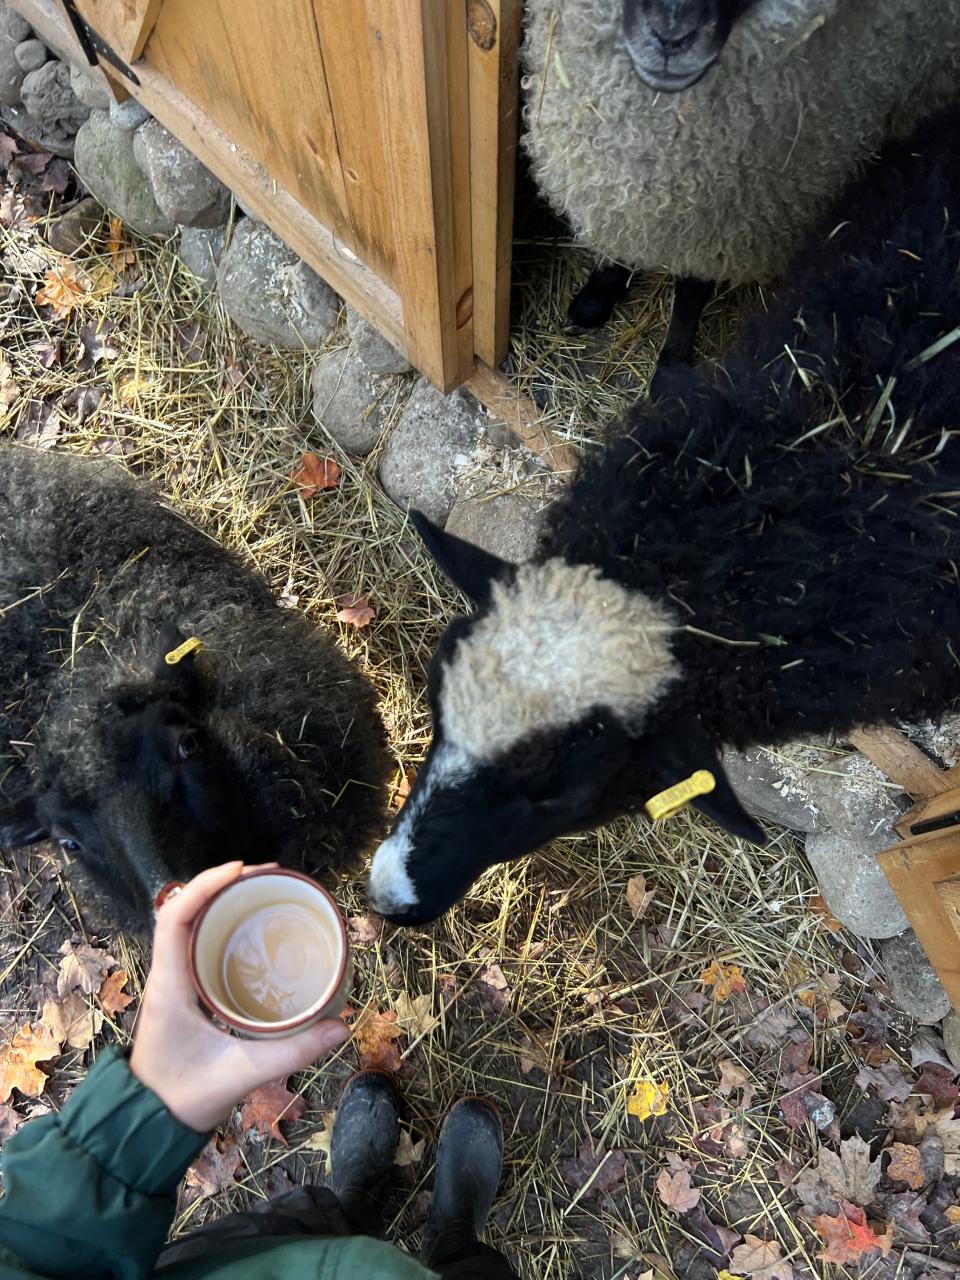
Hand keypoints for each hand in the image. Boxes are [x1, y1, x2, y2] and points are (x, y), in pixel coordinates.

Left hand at [129, 861, 349, 1131]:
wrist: (147, 1127)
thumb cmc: (183, 1098)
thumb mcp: (240, 1074)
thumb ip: (291, 1052)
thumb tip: (340, 1026)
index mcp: (170, 984)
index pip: (174, 916)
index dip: (205, 885)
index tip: (242, 869)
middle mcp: (168, 975)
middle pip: (187, 910)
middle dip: (225, 884)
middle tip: (269, 875)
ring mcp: (175, 982)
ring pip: (195, 925)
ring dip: (225, 903)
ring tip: (267, 891)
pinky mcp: (187, 993)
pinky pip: (202, 945)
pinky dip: (225, 927)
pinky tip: (255, 929)